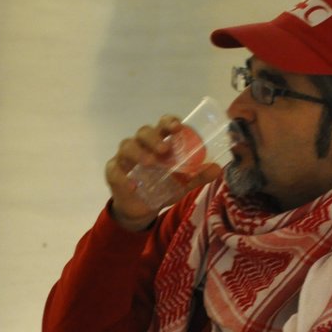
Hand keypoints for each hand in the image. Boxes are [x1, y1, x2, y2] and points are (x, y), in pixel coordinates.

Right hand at [105, 116, 223, 231]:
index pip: (163, 124)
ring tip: (151, 163)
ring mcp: (125, 158)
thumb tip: (218, 168)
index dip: (169, 122)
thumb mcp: (183, 183)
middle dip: (154, 138)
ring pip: (127, 145)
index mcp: (159, 142)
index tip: (178, 127)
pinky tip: (133, 186)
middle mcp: (141, 145)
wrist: (143, 209)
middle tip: (165, 149)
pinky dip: (122, 177)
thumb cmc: (163, 187)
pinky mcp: (114, 173)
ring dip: (139, 152)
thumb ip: (198, 175)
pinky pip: (115, 171)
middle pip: (144, 132)